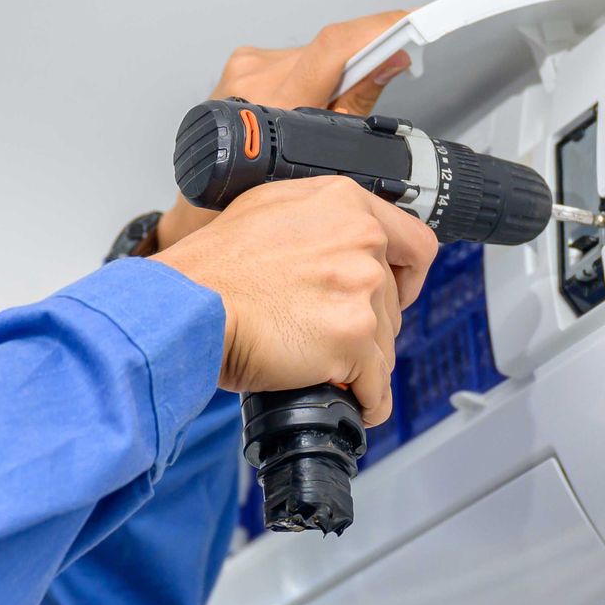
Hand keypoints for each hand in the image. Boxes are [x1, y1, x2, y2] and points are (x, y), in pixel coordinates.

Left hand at [154, 10, 412, 250]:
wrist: (203, 200)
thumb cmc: (248, 195)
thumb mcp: (319, 162)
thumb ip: (357, 103)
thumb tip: (392, 62)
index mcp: (275, 103)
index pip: (335, 47)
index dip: (379, 28)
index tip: (412, 20)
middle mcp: (256, 77)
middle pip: (331, 50)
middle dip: (362, 63)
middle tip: (379, 83)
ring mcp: (245, 67)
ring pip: (313, 54)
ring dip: (332, 73)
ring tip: (323, 112)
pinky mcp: (242, 63)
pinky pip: (293, 59)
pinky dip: (310, 75)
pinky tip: (303, 102)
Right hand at [154, 175, 437, 424]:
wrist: (188, 306)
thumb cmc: (212, 269)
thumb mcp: (268, 210)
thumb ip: (318, 221)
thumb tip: (340, 244)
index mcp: (344, 203)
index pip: (415, 243)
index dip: (408, 276)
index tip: (395, 292)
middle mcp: (361, 239)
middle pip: (395, 300)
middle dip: (369, 324)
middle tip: (329, 334)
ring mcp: (360, 287)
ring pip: (386, 343)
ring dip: (361, 362)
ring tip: (323, 365)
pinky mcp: (353, 335)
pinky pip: (377, 383)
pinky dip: (367, 399)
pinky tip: (353, 401)